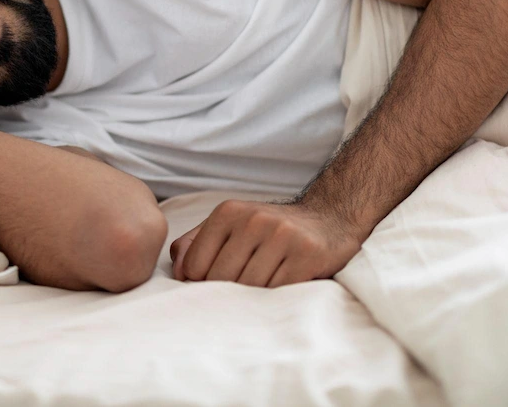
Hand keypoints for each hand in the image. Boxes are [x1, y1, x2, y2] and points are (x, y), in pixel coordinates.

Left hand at [169, 199, 363, 287]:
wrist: (328, 219)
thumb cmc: (267, 229)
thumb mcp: (228, 226)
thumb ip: (195, 244)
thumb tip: (178, 274)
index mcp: (228, 212)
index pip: (196, 265)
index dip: (200, 283)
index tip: (212, 285)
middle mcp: (254, 220)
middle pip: (221, 279)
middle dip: (226, 292)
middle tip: (238, 291)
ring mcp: (282, 236)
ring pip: (249, 287)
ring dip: (252, 296)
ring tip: (260, 286)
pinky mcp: (307, 255)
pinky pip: (278, 291)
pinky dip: (275, 296)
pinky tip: (280, 284)